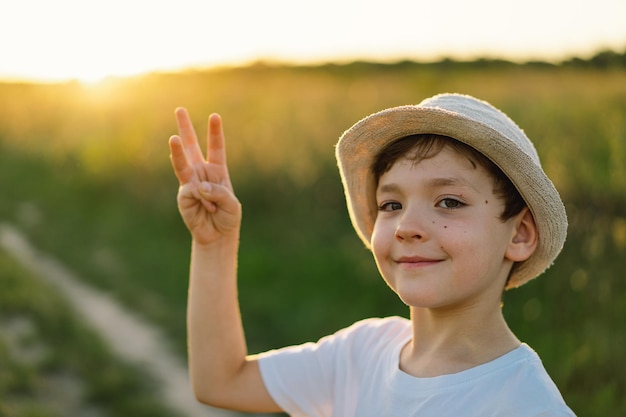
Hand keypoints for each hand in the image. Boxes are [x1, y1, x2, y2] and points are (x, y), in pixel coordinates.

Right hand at [169, 108, 240, 244]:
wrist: (217, 235)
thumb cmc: (227, 217)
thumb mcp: (232, 203)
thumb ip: (218, 192)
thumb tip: (198, 186)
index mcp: (217, 170)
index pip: (216, 147)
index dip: (215, 132)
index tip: (215, 116)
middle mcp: (202, 172)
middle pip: (192, 146)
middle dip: (185, 128)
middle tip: (179, 109)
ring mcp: (190, 182)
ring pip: (181, 163)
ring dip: (177, 152)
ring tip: (172, 139)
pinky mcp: (184, 196)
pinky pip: (192, 191)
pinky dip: (203, 199)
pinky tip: (207, 209)